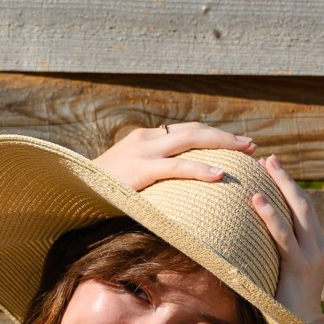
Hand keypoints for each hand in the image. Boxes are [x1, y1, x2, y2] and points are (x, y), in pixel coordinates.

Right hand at [93, 120, 254, 192]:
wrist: (73, 192)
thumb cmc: (100, 192)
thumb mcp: (128, 177)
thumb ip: (150, 176)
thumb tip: (175, 190)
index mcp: (146, 139)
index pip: (186, 132)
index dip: (213, 136)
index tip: (236, 144)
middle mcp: (147, 139)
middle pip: (194, 131)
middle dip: (225, 137)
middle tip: (250, 146)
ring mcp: (143, 152)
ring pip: (191, 141)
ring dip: (222, 145)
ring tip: (245, 152)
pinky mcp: (140, 170)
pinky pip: (177, 167)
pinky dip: (200, 170)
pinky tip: (220, 175)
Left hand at [249, 154, 323, 323]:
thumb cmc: (289, 308)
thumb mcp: (286, 276)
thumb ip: (279, 257)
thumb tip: (252, 242)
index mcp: (318, 247)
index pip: (305, 211)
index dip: (290, 188)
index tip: (274, 168)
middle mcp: (319, 247)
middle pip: (304, 203)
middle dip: (286, 179)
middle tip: (269, 159)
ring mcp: (312, 256)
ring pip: (298, 212)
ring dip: (281, 186)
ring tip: (265, 167)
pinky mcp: (300, 266)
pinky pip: (284, 236)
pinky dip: (270, 216)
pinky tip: (257, 200)